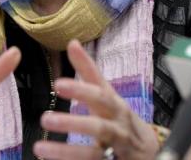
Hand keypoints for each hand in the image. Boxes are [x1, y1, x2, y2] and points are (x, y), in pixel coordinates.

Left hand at [33, 40, 158, 159]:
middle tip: (45, 118)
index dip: (80, 90)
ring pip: (93, 155)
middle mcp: (118, 130)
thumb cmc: (121, 118)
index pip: (100, 96)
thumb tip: (72, 43)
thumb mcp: (108, 94)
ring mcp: (118, 152)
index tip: (58, 85)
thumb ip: (89, 72)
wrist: (150, 152)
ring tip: (39, 148)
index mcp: (116, 108)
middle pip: (99, 127)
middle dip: (73, 124)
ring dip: (66, 153)